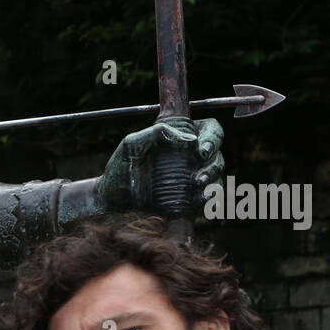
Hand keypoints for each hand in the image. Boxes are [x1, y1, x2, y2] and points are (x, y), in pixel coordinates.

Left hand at [94, 118, 224, 212]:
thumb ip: (156, 133)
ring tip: (198, 186)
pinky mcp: (190, 198)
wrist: (111, 200)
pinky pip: (209, 197)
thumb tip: (190, 140)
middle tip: (199, 174)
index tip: (200, 149)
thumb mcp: (132, 145)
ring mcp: (192, 177)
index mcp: (181, 137)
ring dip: (213, 180)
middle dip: (214, 163)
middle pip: (217, 153)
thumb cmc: (120, 167)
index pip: (210, 129)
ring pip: (217, 174)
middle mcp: (191, 156)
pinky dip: (210, 198)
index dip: (213, 136)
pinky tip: (201, 199)